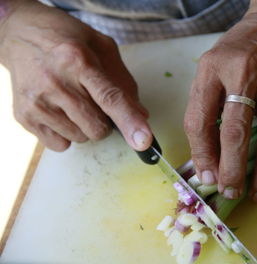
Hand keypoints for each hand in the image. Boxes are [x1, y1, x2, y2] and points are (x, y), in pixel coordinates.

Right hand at [0, 0, 151, 150]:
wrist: (21, 34)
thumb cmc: (68, 41)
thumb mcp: (102, 48)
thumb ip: (123, 82)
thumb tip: (141, 116)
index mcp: (78, 60)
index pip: (109, 98)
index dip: (129, 121)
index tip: (144, 141)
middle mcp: (55, 82)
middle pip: (98, 128)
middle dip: (105, 122)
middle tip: (93, 100)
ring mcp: (37, 101)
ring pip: (80, 138)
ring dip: (84, 126)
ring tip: (72, 100)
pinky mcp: (24, 116)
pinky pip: (60, 144)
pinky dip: (66, 133)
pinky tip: (59, 110)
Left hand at [184, 13, 256, 201]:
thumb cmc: (238, 51)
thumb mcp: (209, 69)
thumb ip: (203, 108)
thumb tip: (206, 157)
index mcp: (213, 69)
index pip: (200, 120)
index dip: (201, 155)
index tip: (206, 177)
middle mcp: (245, 76)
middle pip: (236, 133)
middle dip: (232, 170)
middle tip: (230, 192)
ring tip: (255, 193)